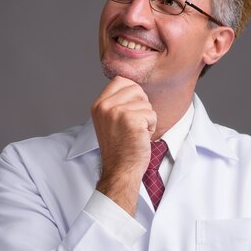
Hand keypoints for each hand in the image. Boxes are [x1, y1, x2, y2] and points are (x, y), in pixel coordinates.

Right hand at [91, 76, 156, 213]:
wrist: (120, 170)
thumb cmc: (120, 148)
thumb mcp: (110, 120)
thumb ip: (117, 102)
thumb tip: (134, 86)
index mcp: (98, 104)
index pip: (121, 80)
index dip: (133, 94)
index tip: (131, 112)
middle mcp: (105, 106)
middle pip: (136, 88)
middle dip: (142, 106)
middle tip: (134, 125)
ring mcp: (117, 112)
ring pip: (146, 103)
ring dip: (147, 118)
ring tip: (136, 133)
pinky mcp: (131, 120)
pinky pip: (152, 114)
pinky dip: (151, 127)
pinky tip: (141, 138)